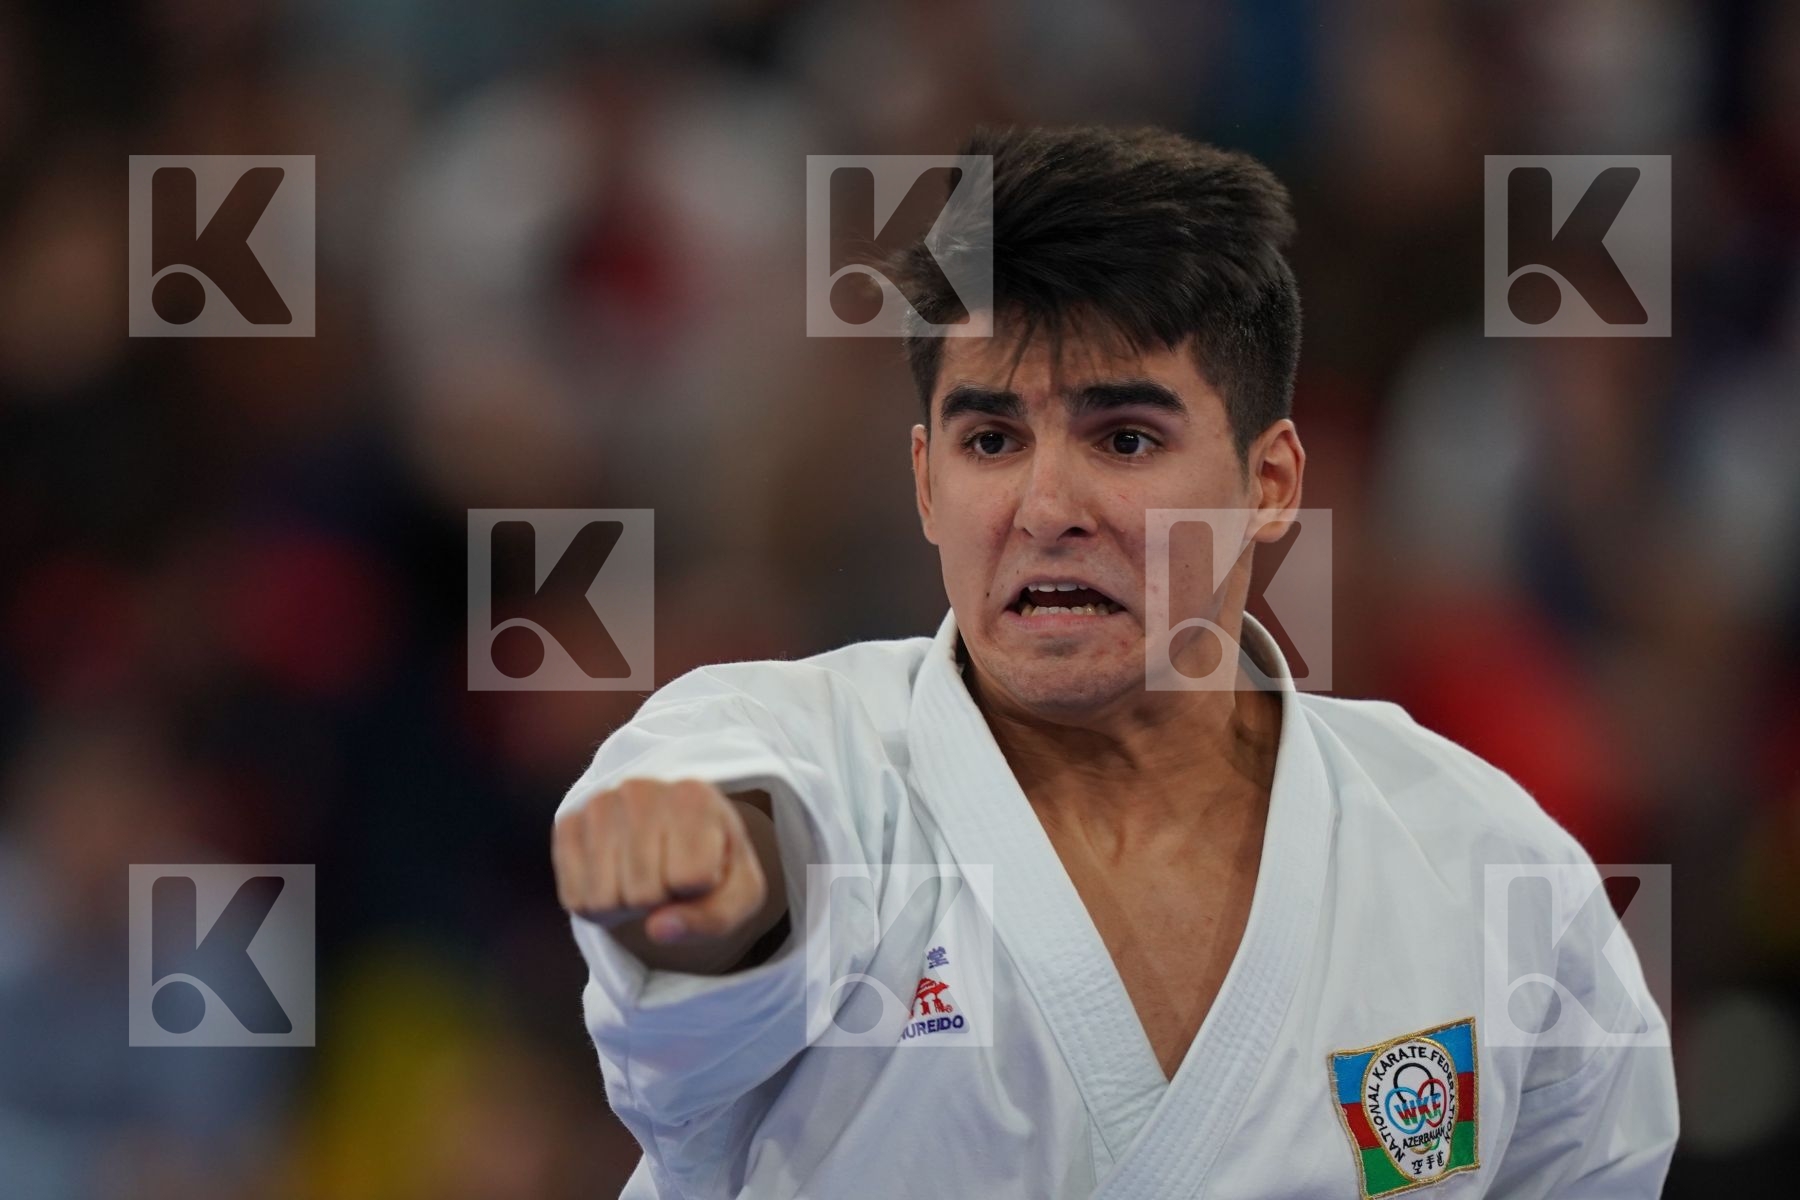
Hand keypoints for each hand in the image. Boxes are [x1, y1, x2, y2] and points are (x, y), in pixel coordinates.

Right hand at [554, 778, 771, 947]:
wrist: (674, 836)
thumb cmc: (713, 867)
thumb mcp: (738, 896)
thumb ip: (712, 919)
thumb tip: (656, 930)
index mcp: (695, 798)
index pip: (691, 879)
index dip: (698, 893)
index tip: (702, 872)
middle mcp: (641, 791)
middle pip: (645, 894)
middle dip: (661, 902)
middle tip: (668, 878)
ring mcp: (599, 804)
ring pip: (604, 901)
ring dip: (627, 907)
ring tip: (644, 877)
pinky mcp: (567, 824)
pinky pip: (576, 900)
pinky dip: (599, 907)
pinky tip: (616, 878)